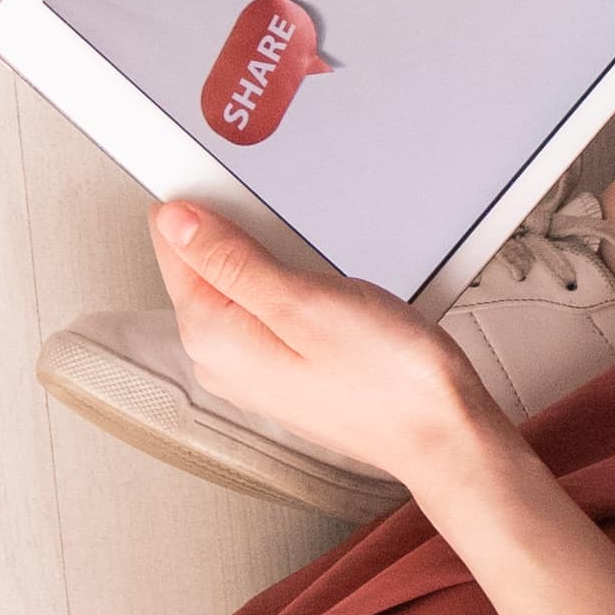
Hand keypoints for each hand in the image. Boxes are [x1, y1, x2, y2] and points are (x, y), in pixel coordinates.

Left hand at [149, 197, 511, 498]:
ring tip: (317, 261)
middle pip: (202, 262)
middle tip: (293, 229)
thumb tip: (175, 220)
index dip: (202, 202)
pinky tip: (325, 288)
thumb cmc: (388, 378)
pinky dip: (289, 284)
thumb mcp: (303, 301)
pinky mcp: (282, 368)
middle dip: (238, 230)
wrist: (442, 431)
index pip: (171, 244)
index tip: (234, 182)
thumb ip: (231, 260)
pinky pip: (265, 306)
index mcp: (212, 338)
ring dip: (269, 256)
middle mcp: (220, 359)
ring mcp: (251, 367)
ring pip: (238, 281)